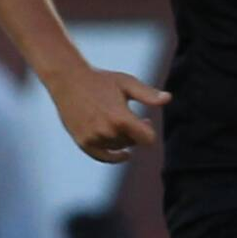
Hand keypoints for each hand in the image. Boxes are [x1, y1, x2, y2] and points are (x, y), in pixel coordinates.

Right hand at [47, 66, 168, 164]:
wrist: (68, 80)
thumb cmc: (100, 79)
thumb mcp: (127, 83)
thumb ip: (148, 94)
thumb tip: (168, 99)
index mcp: (121, 118)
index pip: (147, 139)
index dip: (149, 131)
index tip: (147, 122)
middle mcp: (108, 131)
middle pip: (132, 143)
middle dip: (136, 134)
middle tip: (136, 121)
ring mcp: (94, 138)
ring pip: (117, 147)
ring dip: (122, 139)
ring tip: (120, 124)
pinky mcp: (83, 142)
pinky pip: (102, 157)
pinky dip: (113, 158)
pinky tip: (124, 155)